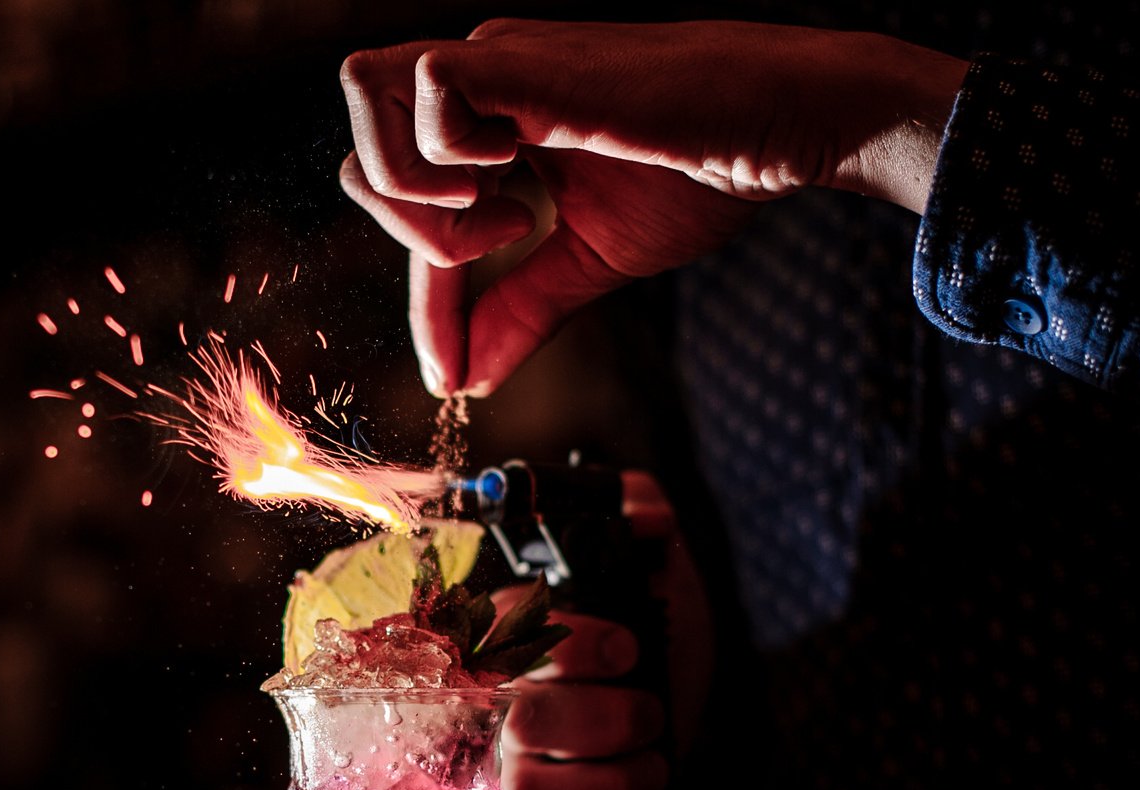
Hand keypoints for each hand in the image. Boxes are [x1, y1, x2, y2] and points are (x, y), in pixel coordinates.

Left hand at [338, 19, 967, 393]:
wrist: (780, 130)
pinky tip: (522, 178)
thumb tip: (468, 383)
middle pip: (360, 148)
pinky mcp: (520, 55)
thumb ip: (523, 310)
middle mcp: (479, 82)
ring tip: (503, 216)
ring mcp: (495, 60)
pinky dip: (452, 155)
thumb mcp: (590, 260)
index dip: (423, 298)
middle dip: (405, 232)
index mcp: (492, 124)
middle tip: (494, 253)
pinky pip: (425, 85)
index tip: (454, 370)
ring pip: (364, 95)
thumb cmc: (702, 176)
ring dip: (417, 188)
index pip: (409, 208)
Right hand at [500, 472, 713, 789]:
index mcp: (515, 647)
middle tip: (651, 714)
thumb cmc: (656, 649)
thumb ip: (645, 525)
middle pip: (525, 726)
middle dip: (611, 721)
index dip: (578, 647)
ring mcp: (515, 787)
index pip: (510, 645)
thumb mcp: (659, 578)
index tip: (631, 649)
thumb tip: (645, 505)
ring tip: (655, 770)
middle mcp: (501, 719)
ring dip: (614, 785)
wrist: (685, 721)